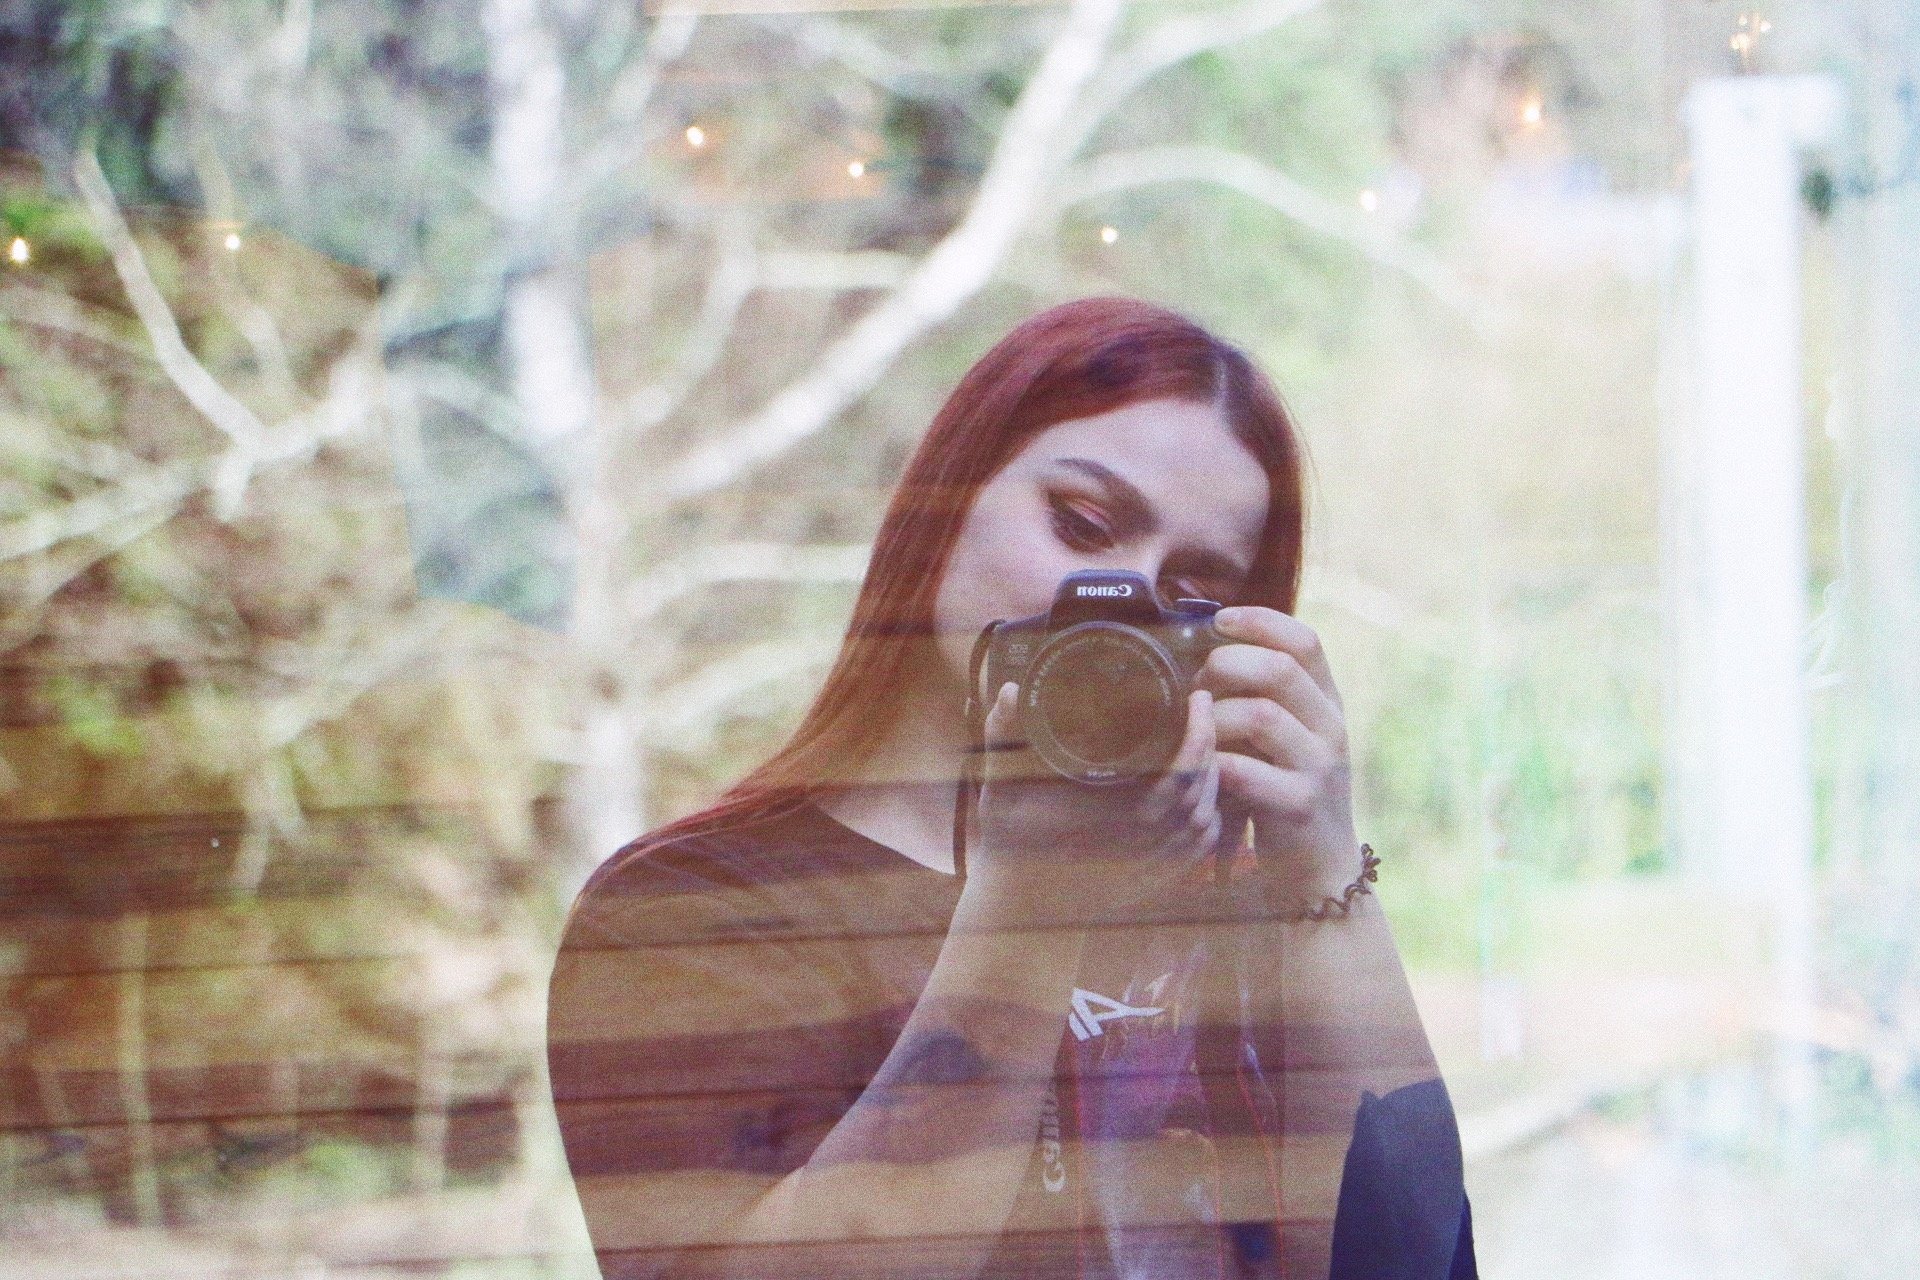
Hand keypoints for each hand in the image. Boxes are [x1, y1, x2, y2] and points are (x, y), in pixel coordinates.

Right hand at [964, 681, 1223, 928]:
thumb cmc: (1008, 843)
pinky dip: (1211, 815)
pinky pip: (1198, 848)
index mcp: (1106, 816)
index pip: (1176, 775)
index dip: (1196, 735)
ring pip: (1205, 819)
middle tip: (1204, 708)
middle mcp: (1136, 844)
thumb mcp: (998, 786)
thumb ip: (1002, 735)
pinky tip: (1205, 790)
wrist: (1020, 904)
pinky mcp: (1155, 880)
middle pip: (1199, 791)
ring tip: (1206, 741)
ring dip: (1214, 778)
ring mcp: (1149, 866)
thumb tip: (1011, 689)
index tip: (1196, 699)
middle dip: (1210, 746)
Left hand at [1196, 606, 1359, 894]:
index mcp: (1326, 703)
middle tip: (1199, 686)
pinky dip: (1212, 765)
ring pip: (1260, 715)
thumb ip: (1264, 698)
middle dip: (1225, 667)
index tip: (1219, 620)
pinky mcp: (1299, 805)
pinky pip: (1243, 770)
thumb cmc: (1285, 792)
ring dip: (1214, 718)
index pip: (1305, 641)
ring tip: (1198, 733)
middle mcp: (1330, 727)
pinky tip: (1201, 771)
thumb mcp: (1287, 738)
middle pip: (1279, 668)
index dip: (1260, 621)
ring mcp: (1319, 766)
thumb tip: (1206, 656)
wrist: (1319, 869)